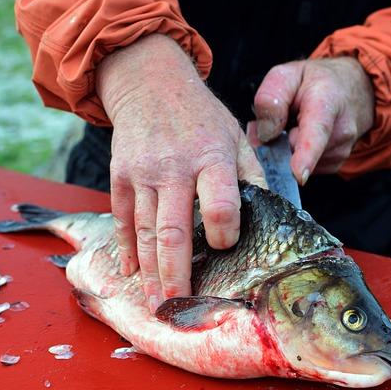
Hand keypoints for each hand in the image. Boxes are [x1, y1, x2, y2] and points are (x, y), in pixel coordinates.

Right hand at [97, 34, 264, 312]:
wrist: (150, 83)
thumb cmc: (200, 115)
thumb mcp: (235, 135)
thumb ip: (251, 175)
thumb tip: (270, 214)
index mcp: (212, 158)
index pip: (221, 207)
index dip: (224, 234)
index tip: (225, 248)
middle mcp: (175, 168)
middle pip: (174, 232)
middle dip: (175, 275)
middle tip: (177, 307)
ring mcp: (143, 173)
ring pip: (146, 232)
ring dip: (149, 272)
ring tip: (154, 301)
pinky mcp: (120, 176)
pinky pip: (122, 219)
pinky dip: (126, 247)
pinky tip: (129, 271)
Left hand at [248, 57, 373, 182]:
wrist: (352, 89)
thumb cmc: (316, 82)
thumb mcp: (288, 75)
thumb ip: (271, 98)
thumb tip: (264, 134)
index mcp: (326, 102)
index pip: (317, 132)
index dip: (306, 155)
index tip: (299, 175)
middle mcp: (340, 130)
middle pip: (294, 150)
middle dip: (277, 141)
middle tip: (281, 120)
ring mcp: (340, 151)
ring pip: (295, 161)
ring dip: (286, 147)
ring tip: (296, 125)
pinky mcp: (334, 164)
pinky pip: (302, 167)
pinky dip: (295, 156)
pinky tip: (302, 137)